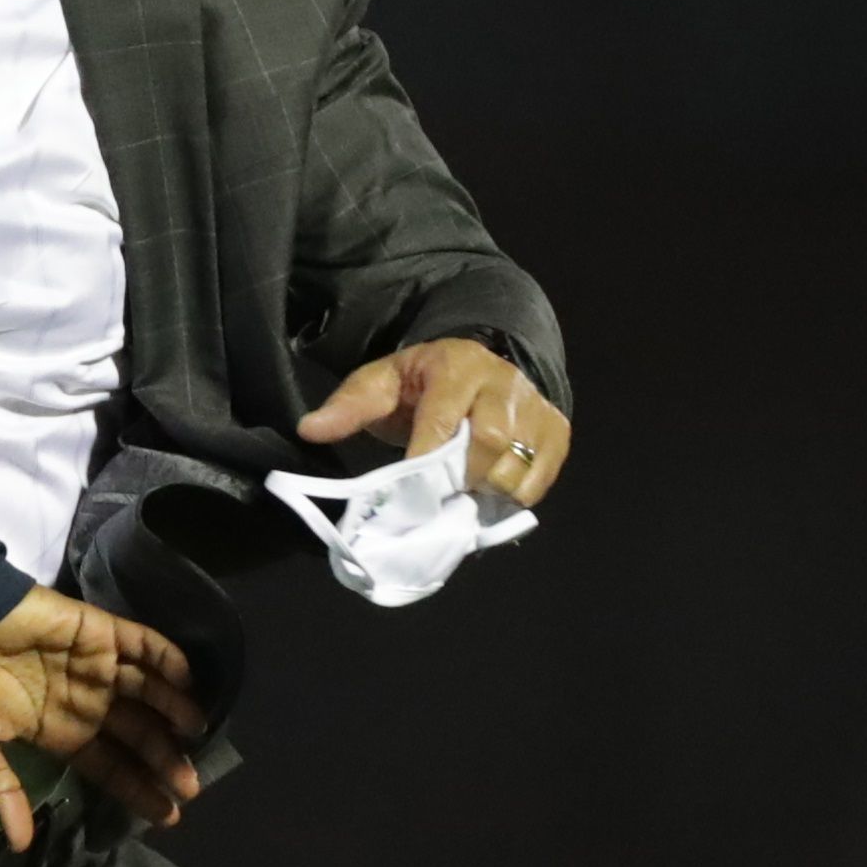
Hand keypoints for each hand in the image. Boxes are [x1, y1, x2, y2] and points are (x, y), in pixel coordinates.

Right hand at [0, 586, 207, 847]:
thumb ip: (2, 791)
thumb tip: (19, 846)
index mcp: (58, 731)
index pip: (109, 765)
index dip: (137, 789)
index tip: (169, 816)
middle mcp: (84, 700)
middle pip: (136, 733)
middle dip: (164, 760)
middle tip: (191, 786)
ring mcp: (94, 665)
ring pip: (147, 691)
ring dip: (174, 710)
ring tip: (198, 735)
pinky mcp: (98, 630)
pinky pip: (142, 644)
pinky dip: (167, 660)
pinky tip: (188, 682)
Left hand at [296, 336, 570, 506]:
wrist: (481, 365)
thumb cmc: (423, 382)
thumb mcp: (382, 382)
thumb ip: (348, 405)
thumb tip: (310, 429)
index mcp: (457, 366)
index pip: (443, 418)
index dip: (425, 460)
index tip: (406, 495)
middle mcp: (504, 384)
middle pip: (488, 444)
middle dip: (458, 480)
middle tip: (433, 501)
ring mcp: (536, 409)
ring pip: (518, 466)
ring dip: (485, 494)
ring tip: (458, 500)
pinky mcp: (556, 434)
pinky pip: (539, 479)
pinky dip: (512, 499)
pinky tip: (486, 498)